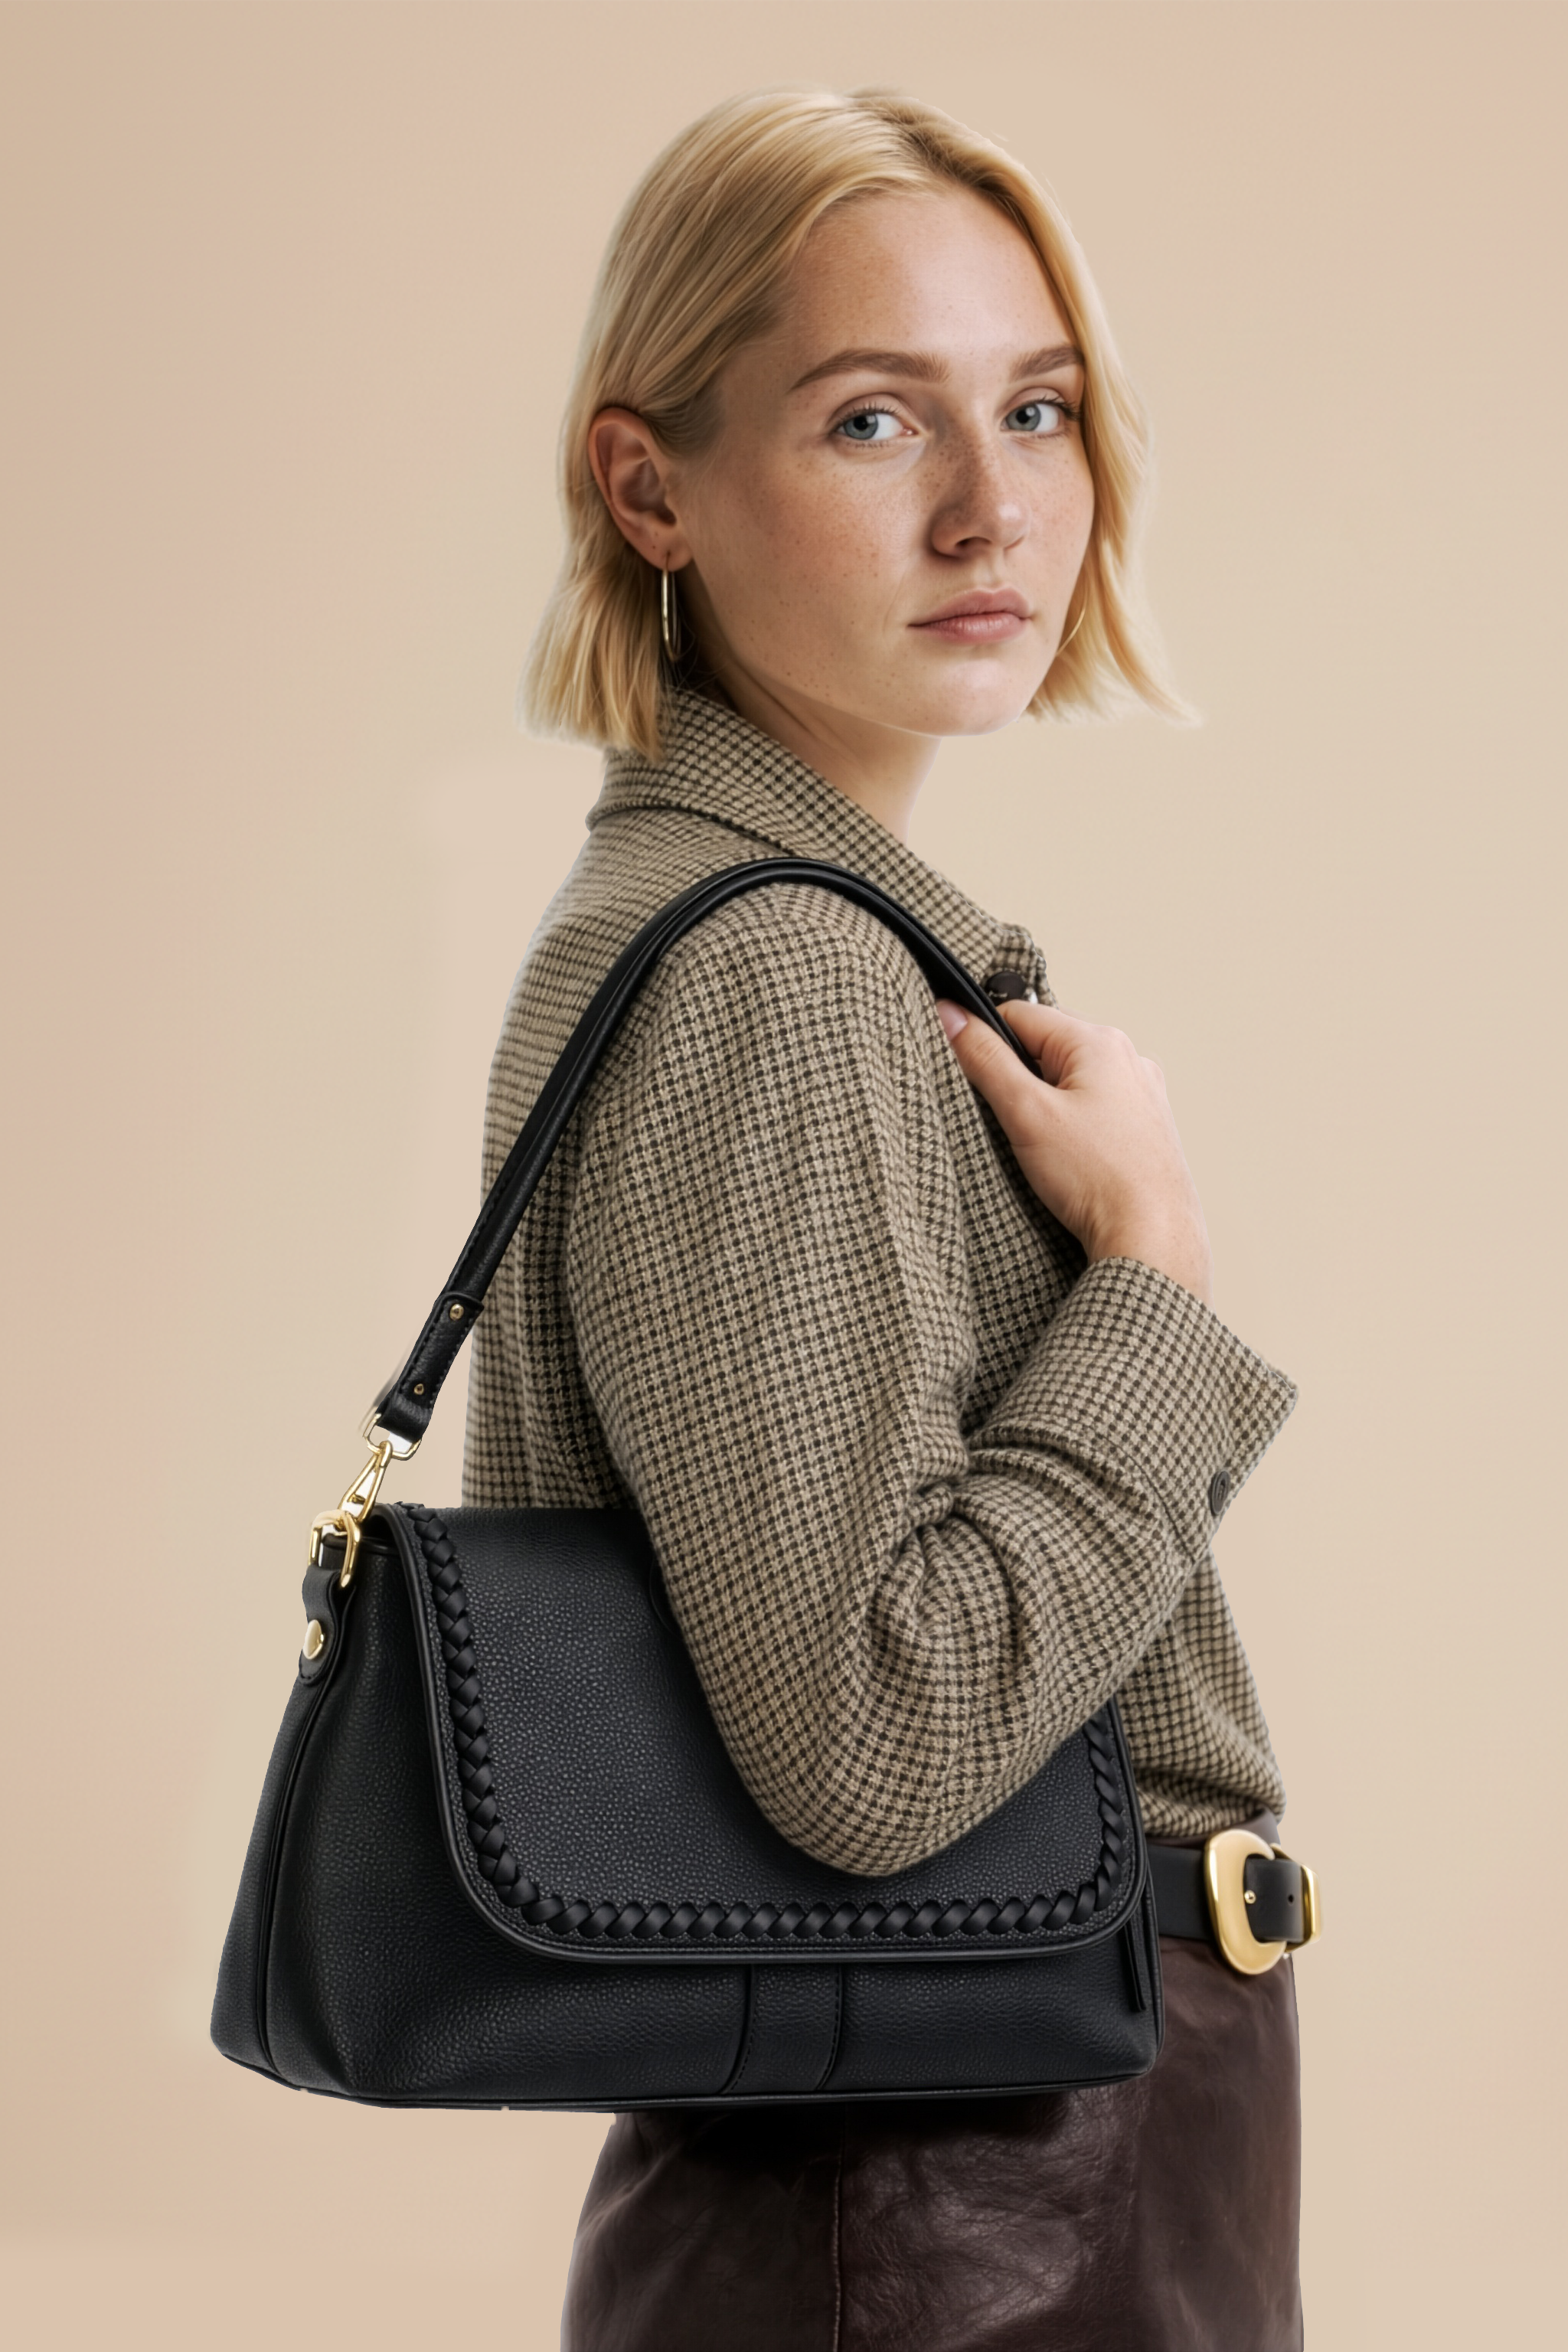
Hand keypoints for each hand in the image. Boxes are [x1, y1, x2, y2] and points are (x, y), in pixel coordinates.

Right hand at [935, 999, 1213, 1304]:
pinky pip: (1094, 1106)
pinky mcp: (1144, 1125)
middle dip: (1019, 1075)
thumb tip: (953, 1016)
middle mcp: (1128, 1058)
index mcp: (1099, 1042)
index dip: (985, 1040)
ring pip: (1070, 1078)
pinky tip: (1068, 1156)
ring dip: (1046, 1101)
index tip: (968, 1070)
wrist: (1151, 1234)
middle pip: (1047, 1045)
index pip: (1020, 1014)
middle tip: (1010, 1118)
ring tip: (1043, 1144)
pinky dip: (1072, 1123)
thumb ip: (985, 1059)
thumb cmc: (1099, 1178)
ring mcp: (1141, 1092)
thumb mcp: (1026, 1112)